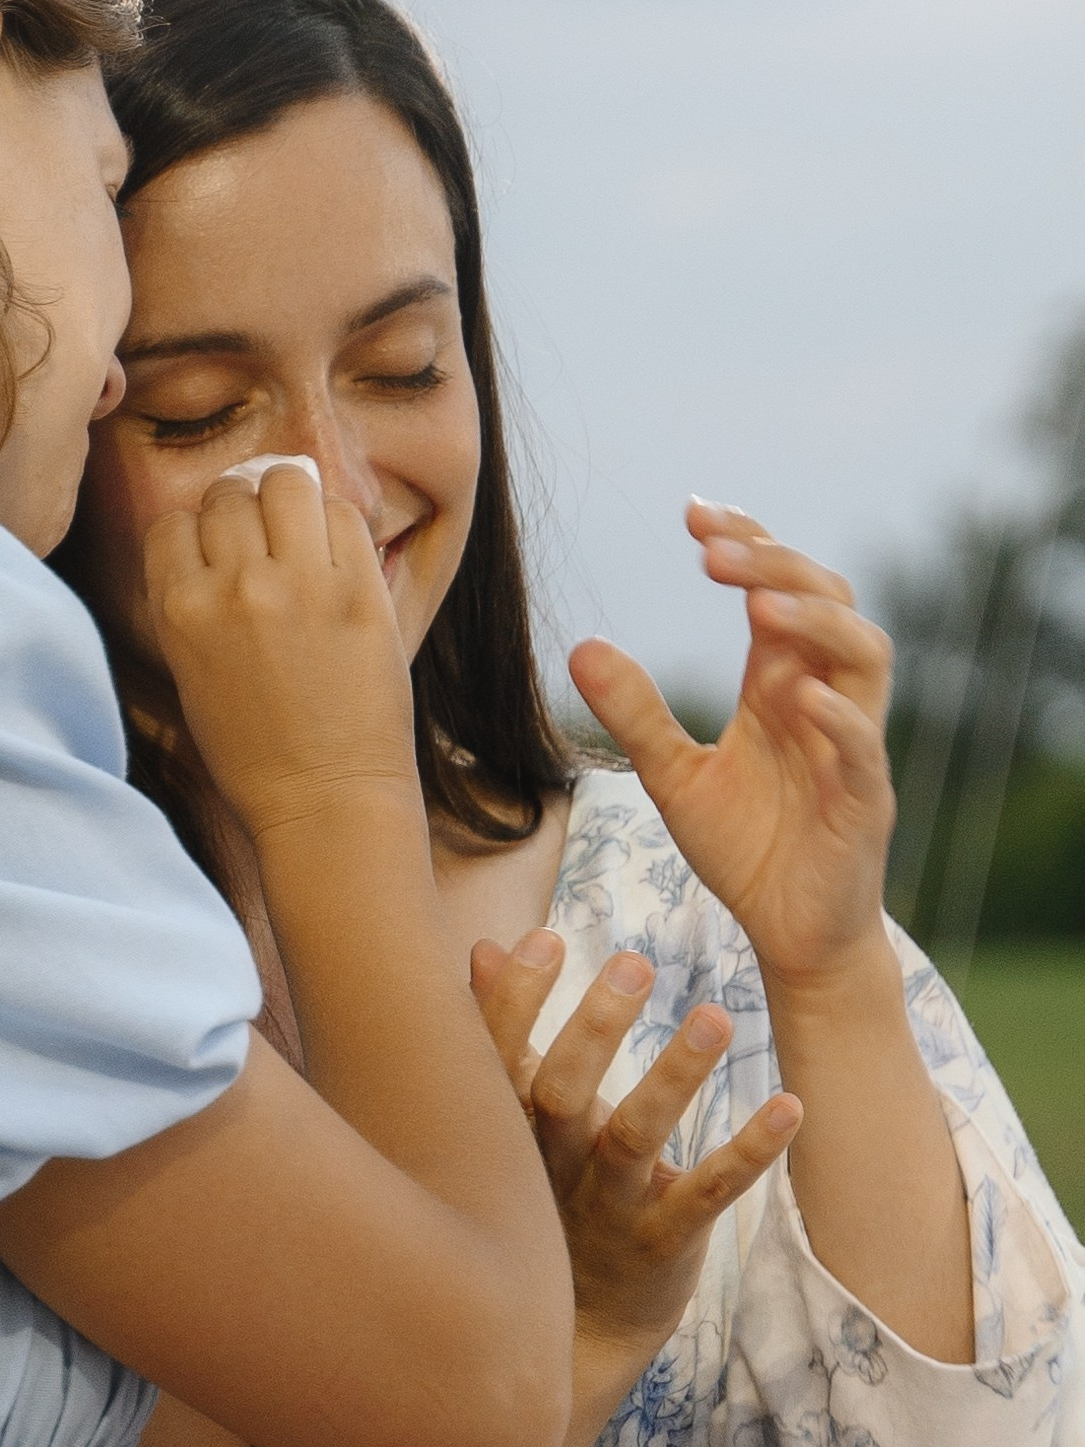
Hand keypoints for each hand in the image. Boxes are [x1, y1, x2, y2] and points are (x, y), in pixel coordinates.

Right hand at [141, 462, 419, 844]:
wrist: (325, 803)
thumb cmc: (256, 757)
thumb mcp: (193, 677)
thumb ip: (193, 605)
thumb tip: (213, 537)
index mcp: (179, 613)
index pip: (173, 523)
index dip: (198, 532)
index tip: (221, 554)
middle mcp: (231, 588)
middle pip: (227, 494)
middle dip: (244, 511)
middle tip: (269, 544)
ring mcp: (297, 584)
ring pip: (283, 480)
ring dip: (291, 498)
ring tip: (304, 535)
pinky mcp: (358, 590)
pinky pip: (342, 512)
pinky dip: (338, 523)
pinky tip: (340, 558)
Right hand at [473, 934, 802, 1374]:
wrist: (576, 1331)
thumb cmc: (546, 1196)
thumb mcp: (512, 1124)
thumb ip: (498, 1037)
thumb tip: (478, 946)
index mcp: (509, 1134)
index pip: (498, 1062)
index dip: (514, 1003)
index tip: (546, 939)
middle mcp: (550, 1169)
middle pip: (561, 1097)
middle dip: (593, 1031)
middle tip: (634, 962)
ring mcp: (607, 1209)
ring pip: (636, 1140)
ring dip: (675, 1077)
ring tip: (717, 1016)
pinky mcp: (664, 1243)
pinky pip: (708, 1194)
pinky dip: (749, 1153)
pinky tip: (789, 1106)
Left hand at [568, 501, 896, 991]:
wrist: (792, 934)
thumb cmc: (747, 851)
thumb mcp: (674, 778)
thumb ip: (636, 714)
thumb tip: (582, 644)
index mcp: (782, 685)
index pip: (778, 590)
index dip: (746, 544)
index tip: (693, 512)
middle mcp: (826, 700)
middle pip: (827, 600)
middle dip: (774, 564)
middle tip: (712, 549)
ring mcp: (851, 746)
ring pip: (866, 655)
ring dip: (817, 621)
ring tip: (760, 603)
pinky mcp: (863, 802)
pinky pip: (865, 747)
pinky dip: (840, 716)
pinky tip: (800, 694)